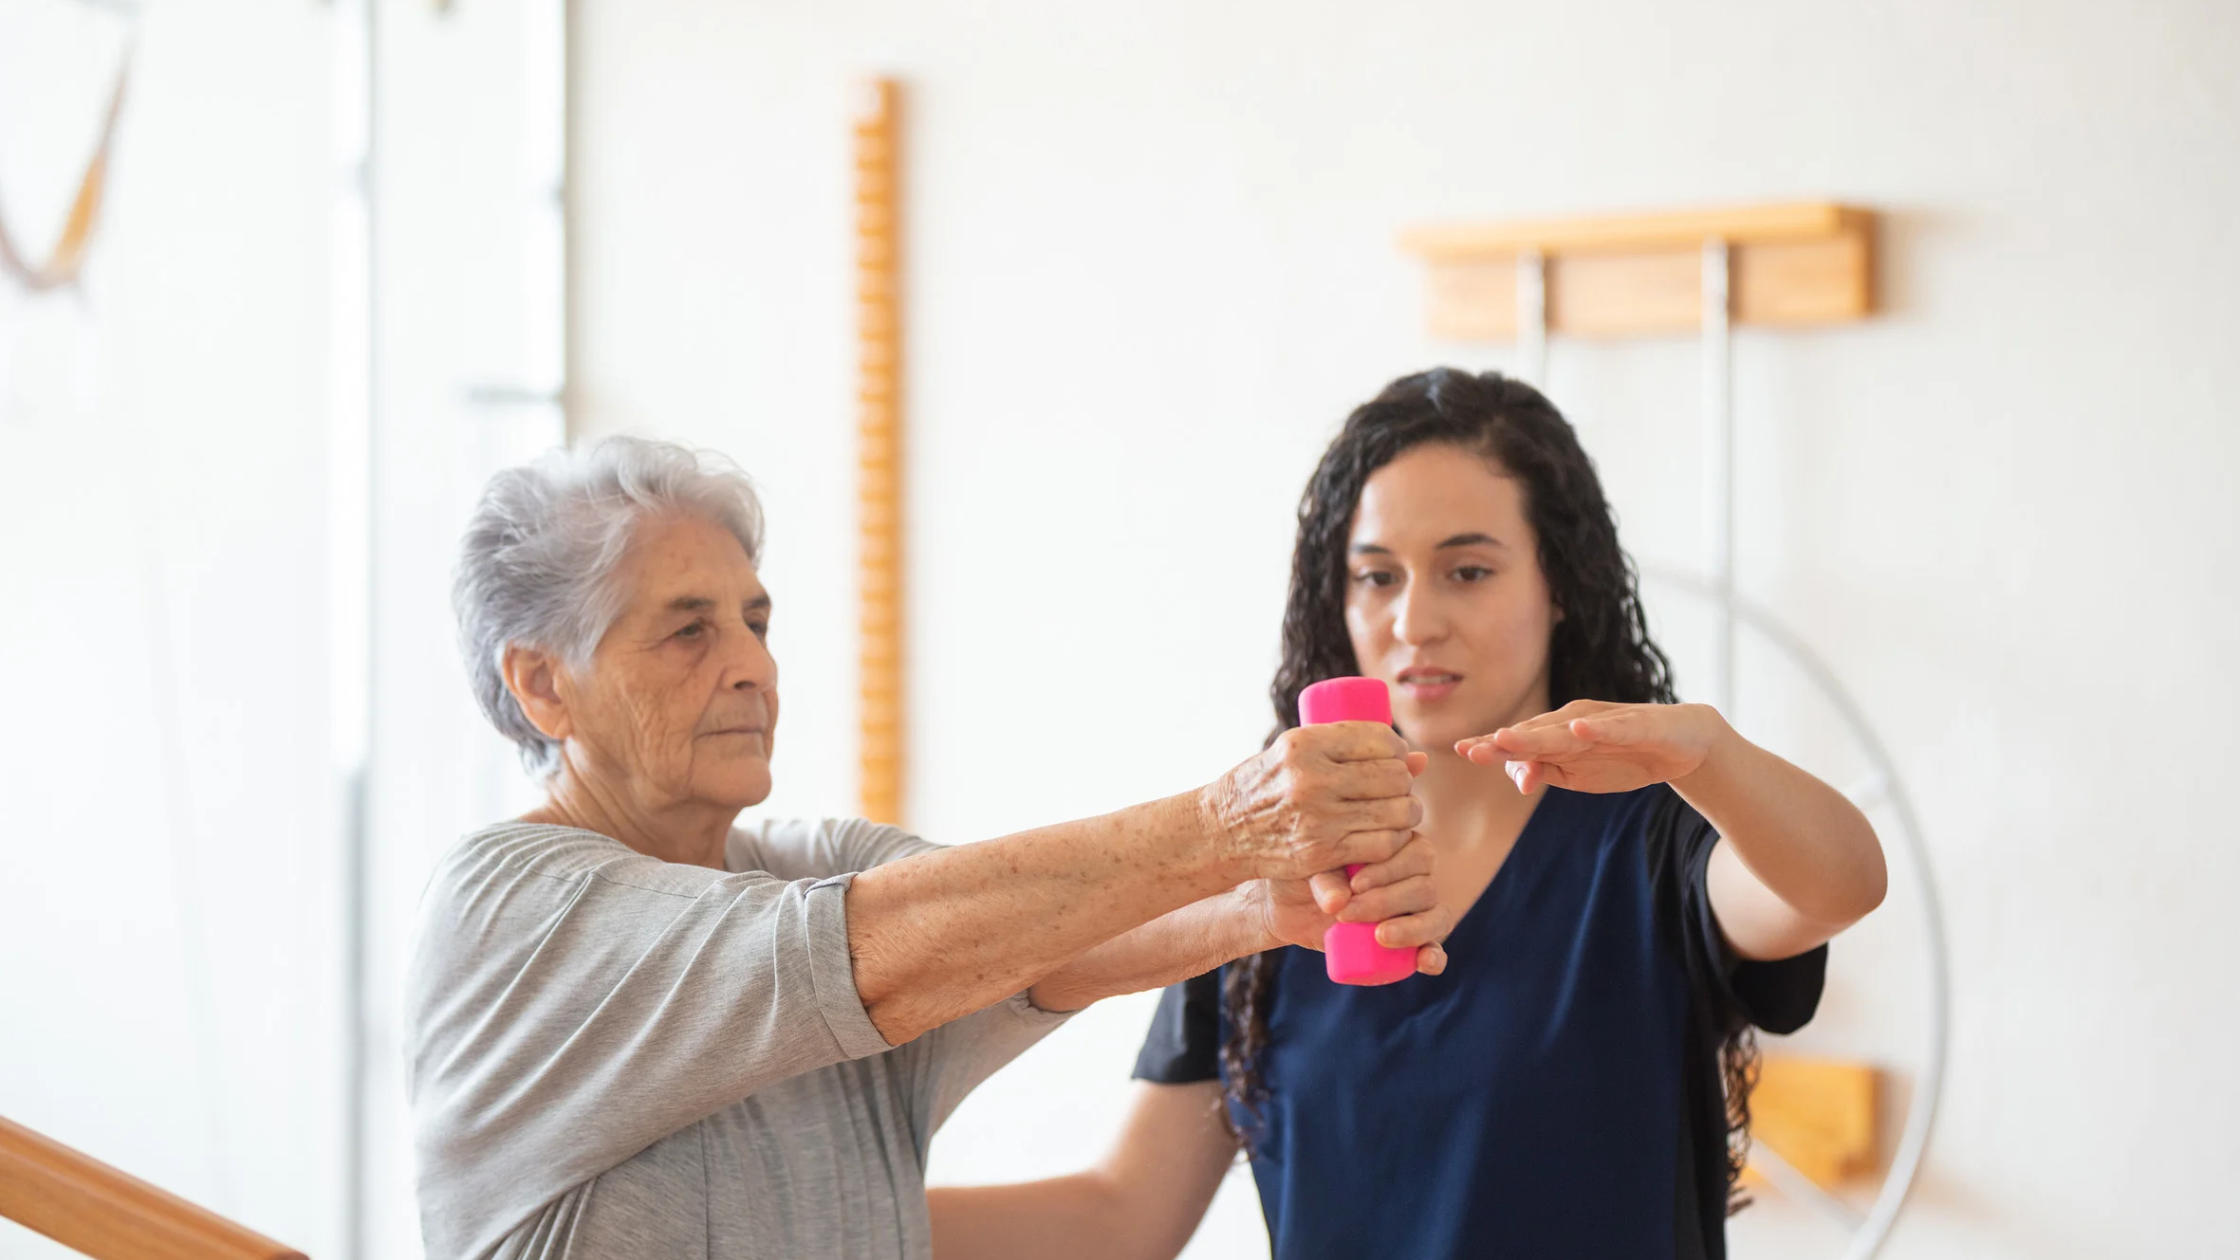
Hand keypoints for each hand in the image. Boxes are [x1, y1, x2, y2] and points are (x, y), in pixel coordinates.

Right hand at [1199, 724, 1426, 881]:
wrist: (1222, 829)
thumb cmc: (1264, 785)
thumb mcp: (1294, 753)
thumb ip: (1349, 751)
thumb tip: (1420, 759)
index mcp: (1305, 743)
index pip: (1379, 739)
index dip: (1398, 749)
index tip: (1397, 759)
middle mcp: (1312, 777)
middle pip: (1393, 776)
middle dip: (1404, 783)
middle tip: (1397, 790)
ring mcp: (1318, 817)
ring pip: (1395, 812)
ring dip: (1406, 813)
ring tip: (1398, 812)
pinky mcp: (1321, 851)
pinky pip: (1382, 844)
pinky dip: (1393, 841)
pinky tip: (1386, 835)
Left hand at [1238, 832, 1452, 974]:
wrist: (1286, 905)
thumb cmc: (1302, 874)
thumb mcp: (1309, 869)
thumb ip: (1325, 878)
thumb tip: (1339, 902)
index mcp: (1399, 845)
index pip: (1417, 852)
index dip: (1389, 870)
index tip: (1355, 884)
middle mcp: (1416, 875)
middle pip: (1425, 887)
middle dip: (1387, 902)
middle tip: (1347, 913)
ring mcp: (1417, 909)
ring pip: (1436, 916)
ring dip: (1411, 929)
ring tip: (1379, 936)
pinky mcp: (1410, 942)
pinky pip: (1434, 948)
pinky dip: (1434, 956)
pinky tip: (1425, 961)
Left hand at [1455, 700, 1731, 794]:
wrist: (1682, 744)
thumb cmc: (1622, 756)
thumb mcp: (1578, 774)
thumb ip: (1546, 773)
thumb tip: (1517, 779)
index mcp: (1558, 734)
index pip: (1518, 740)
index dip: (1490, 746)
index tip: (1458, 751)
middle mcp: (1575, 721)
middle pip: (1534, 732)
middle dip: (1503, 741)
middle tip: (1471, 749)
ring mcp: (1604, 722)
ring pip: (1565, 729)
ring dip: (1536, 734)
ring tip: (1507, 738)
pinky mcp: (1637, 725)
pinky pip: (1614, 728)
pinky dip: (1596, 729)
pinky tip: (1578, 730)